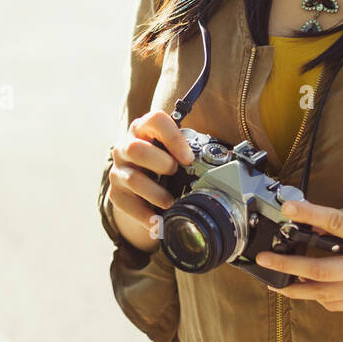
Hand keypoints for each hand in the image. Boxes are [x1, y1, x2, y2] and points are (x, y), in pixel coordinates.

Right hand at [106, 110, 194, 252]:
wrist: (140, 185)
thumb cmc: (162, 164)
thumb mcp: (173, 151)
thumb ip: (189, 152)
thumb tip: (226, 163)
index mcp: (144, 130)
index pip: (155, 120)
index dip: (172, 137)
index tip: (188, 157)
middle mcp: (126, 147)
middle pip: (136, 149)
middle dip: (160, 163)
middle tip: (175, 173)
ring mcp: (119, 170)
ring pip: (132, 179)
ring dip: (155, 193)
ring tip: (170, 202)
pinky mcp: (116, 193)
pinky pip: (127, 205)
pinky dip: (144, 215)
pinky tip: (157, 221)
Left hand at [254, 198, 342, 310]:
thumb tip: (313, 227)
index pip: (337, 223)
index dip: (310, 215)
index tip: (287, 208)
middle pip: (322, 270)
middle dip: (288, 265)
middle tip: (265, 260)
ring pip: (325, 293)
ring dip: (296, 288)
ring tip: (275, 281)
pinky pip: (337, 304)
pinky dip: (318, 297)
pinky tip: (305, 289)